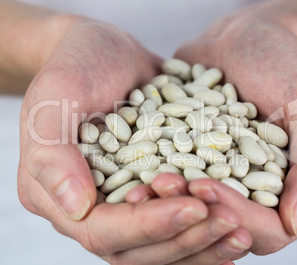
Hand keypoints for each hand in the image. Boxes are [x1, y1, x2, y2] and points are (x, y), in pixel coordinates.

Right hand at [17, 16, 250, 263]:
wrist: (105, 52)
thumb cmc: (76, 64)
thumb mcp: (58, 94)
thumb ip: (54, 151)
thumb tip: (76, 207)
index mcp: (58, 194)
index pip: (102, 231)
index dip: (148, 226)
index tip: (194, 207)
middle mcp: (93, 208)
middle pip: (139, 250)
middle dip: (185, 240)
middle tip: (231, 224)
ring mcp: (125, 202)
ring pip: (163, 245)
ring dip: (203, 243)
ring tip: (242, 232)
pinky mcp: (152, 190)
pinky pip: (178, 222)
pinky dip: (206, 230)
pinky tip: (237, 229)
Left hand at [131, 13, 296, 254]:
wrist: (242, 38)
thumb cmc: (284, 66)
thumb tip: (296, 222)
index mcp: (282, 191)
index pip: (263, 228)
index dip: (232, 213)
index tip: (205, 187)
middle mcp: (244, 191)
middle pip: (218, 223)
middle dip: (189, 211)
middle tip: (161, 186)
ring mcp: (209, 176)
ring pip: (187, 207)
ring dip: (163, 200)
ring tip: (139, 184)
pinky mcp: (182, 159)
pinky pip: (165, 176)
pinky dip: (146, 174)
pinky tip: (124, 167)